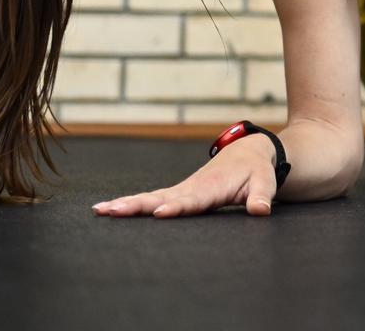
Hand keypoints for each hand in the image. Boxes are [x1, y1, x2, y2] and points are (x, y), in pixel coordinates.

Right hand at [92, 139, 278, 218]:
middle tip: (112, 210)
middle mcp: (191, 187)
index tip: (159, 213)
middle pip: (161, 197)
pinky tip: (109, 210)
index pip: (192, 200)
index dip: (176, 207)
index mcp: (211, 187)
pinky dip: (131, 203)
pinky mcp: (177, 192)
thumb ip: (261, 197)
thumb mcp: (264, 182)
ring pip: (151, 197)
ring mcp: (182, 189)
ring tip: (100, 210)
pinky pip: (152, 198)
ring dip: (126, 204)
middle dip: (137, 205)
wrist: (248, 152)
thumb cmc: (256, 171)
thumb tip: (261, 211)